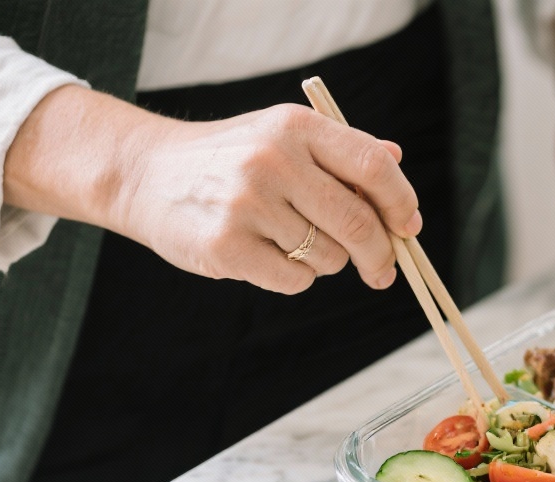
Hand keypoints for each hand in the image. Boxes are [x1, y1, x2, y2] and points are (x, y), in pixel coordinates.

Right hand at [5, 88, 420, 293]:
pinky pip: (295, 280)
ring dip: (326, 261)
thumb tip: (396, 162)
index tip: (409, 228)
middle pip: (359, 223)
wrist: (145, 174)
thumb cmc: (230, 158)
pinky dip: (294, 277)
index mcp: (296, 127)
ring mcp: (247, 204)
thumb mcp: (283, 136)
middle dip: (380, 255)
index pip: (373, 168)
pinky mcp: (227, 246)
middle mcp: (273, 160)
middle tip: (382, 271)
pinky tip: (268, 256)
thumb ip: (341, 151)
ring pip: (328, 257)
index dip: (402, 204)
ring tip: (291, 241)